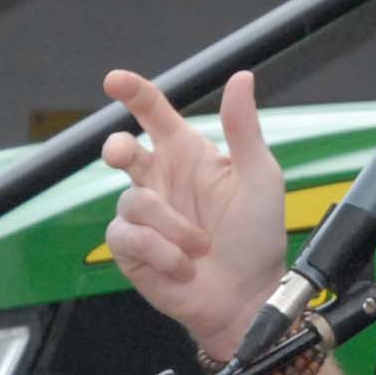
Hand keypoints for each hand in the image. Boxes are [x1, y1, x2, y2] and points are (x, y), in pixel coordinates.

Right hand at [98, 68, 287, 364]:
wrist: (247, 296)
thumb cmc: (257, 238)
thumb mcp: (261, 178)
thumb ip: (244, 128)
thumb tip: (241, 78)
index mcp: (189, 155)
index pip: (154, 114)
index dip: (133, 93)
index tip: (114, 80)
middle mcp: (161, 180)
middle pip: (121, 149)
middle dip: (117, 148)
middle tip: (123, 155)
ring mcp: (144, 215)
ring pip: (134, 201)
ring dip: (172, 227)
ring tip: (200, 247)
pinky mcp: (131, 249)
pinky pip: (129, 237)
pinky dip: (160, 252)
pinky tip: (182, 266)